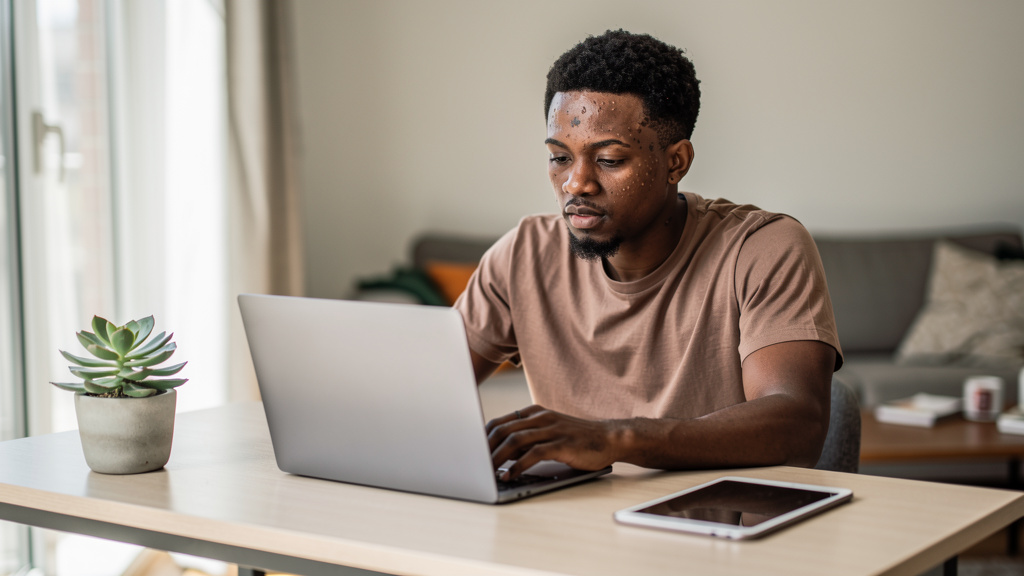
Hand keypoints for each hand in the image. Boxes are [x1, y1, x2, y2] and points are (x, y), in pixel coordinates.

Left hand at [486, 405, 618, 478]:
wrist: (609, 438)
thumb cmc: (577, 438)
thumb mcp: (549, 432)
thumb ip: (527, 438)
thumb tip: (499, 453)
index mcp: (535, 413)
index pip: (500, 422)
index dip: (483, 438)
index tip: (472, 453)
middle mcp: (541, 418)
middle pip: (503, 430)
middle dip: (485, 449)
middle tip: (474, 465)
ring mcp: (552, 429)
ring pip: (515, 440)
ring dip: (498, 458)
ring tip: (487, 472)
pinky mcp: (562, 444)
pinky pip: (534, 453)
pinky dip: (518, 466)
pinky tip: (510, 476)